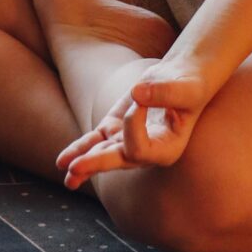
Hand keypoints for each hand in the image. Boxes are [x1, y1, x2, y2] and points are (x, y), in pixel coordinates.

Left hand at [55, 56, 213, 185]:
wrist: (182, 78)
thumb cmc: (189, 85)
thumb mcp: (185, 88)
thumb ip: (165, 92)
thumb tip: (137, 93)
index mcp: (167, 149)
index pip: (139, 148)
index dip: (133, 123)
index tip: (140, 95)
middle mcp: (147, 152)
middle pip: (118, 161)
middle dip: (96, 163)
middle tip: (76, 169)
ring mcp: (127, 141)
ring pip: (101, 155)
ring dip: (82, 163)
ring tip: (65, 174)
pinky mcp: (114, 129)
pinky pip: (94, 142)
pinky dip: (78, 149)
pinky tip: (62, 161)